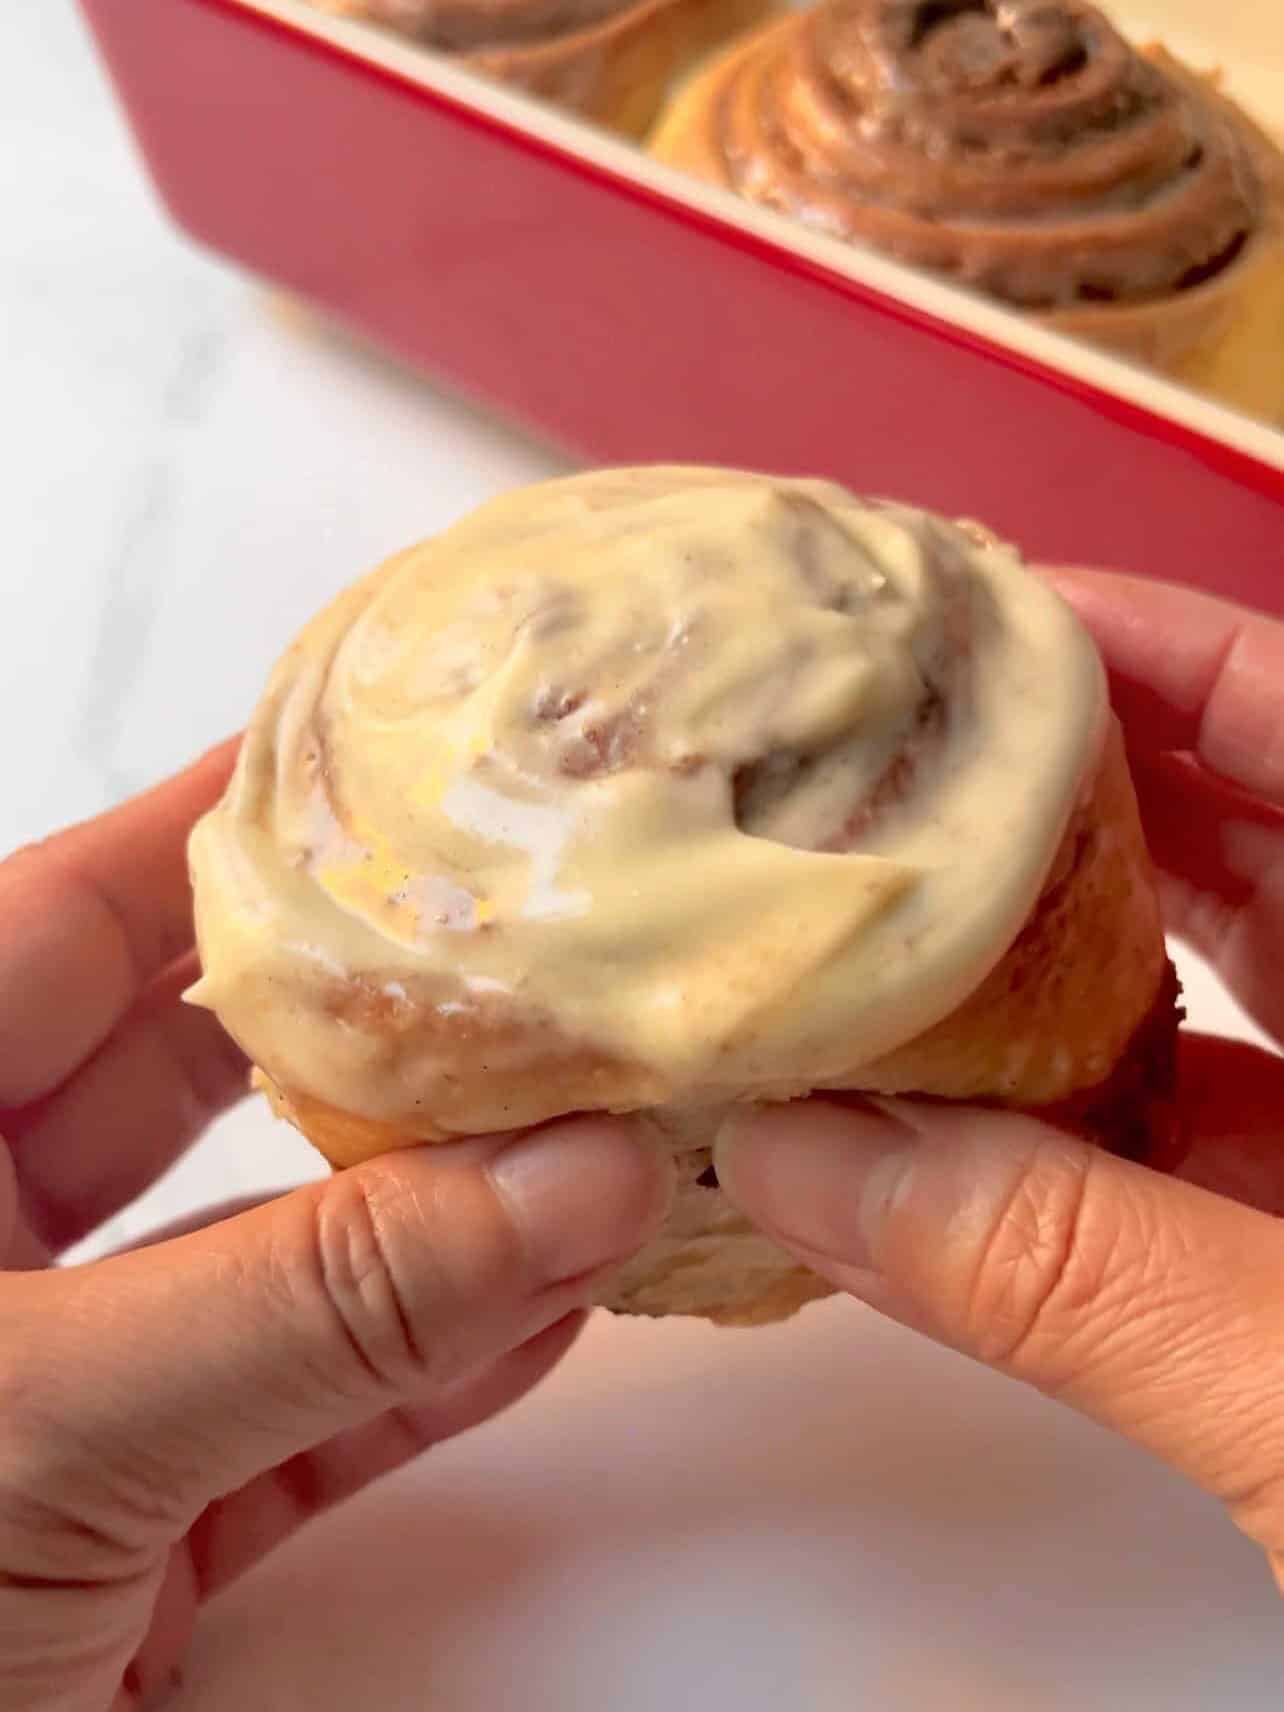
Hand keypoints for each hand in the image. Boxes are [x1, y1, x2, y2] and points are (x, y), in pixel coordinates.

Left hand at [0, 744, 669, 1710]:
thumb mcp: (45, 1429)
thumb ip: (315, 1305)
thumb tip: (572, 1183)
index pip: (66, 925)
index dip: (221, 830)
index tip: (375, 755)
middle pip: (192, 1076)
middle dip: (371, 1020)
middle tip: (524, 939)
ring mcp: (62, 1395)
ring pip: (273, 1257)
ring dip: (436, 1213)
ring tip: (586, 1132)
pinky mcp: (131, 1535)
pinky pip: (298, 1417)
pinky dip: (422, 1377)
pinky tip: (540, 1309)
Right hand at [715, 574, 1283, 1587]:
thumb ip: (1073, 1273)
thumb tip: (800, 1164)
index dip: (1163, 650)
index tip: (989, 619)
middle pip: (1259, 845)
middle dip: (1072, 797)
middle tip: (890, 766)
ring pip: (1232, 998)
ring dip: (1063, 969)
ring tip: (888, 931)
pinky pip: (1222, 1140)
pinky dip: (1095, 1129)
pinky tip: (959, 1136)